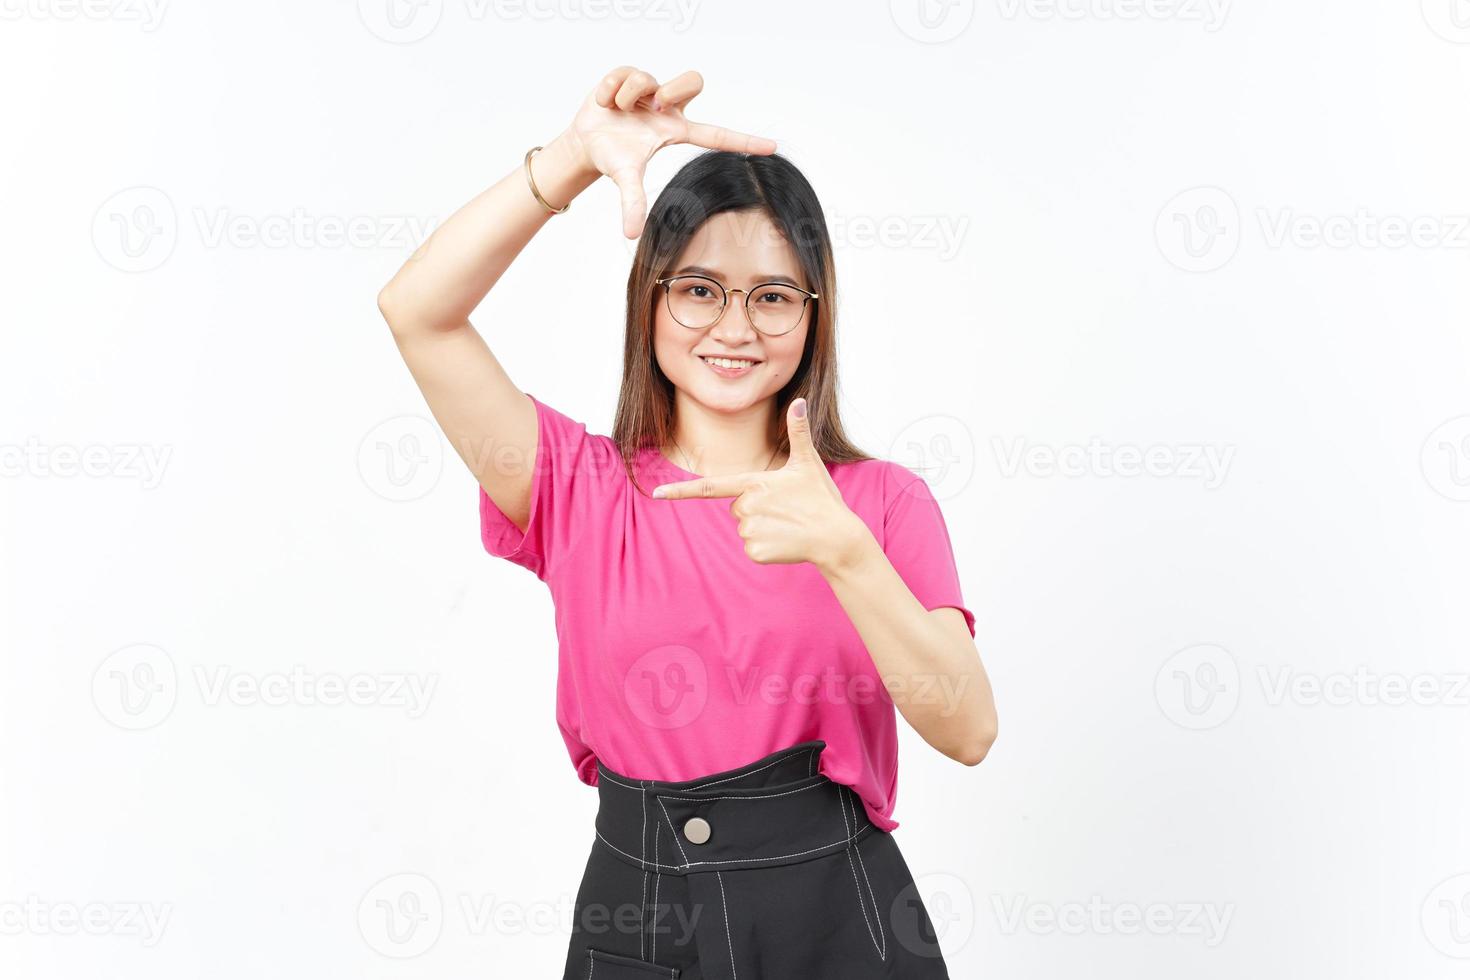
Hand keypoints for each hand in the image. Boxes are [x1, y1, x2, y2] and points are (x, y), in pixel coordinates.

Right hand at [565, 66, 777, 238]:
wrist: (585, 141)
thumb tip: (630, 234)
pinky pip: (626, 72)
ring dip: (629, 95)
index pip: (717, 135)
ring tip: (618, 110)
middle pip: (695, 81)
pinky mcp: (631, 74)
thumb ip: (632, 202)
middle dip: (673, 90)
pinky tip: (606, 103)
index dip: (744, 141)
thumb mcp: (625, 177)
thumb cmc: (613, 157)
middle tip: (653, 107)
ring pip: (650, 78)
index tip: (772, 147)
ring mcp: (651, 89)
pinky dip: (610, 90)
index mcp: (676, 131)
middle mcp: (669, 107)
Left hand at [651, 398, 870, 570]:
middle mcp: (747, 506)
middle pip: (737, 507)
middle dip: (757, 508)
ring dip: (763, 527)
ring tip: (788, 525)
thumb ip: (798, 432)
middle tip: (785, 509)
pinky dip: (767, 547)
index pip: (709, 486)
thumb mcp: (808, 463)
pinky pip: (751, 548)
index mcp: (754, 483)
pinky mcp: (755, 552)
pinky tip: (786, 542)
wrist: (837, 538)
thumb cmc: (822, 498)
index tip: (656, 493)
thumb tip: (800, 401)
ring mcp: (750, 530)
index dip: (680, 490)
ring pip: (744, 527)